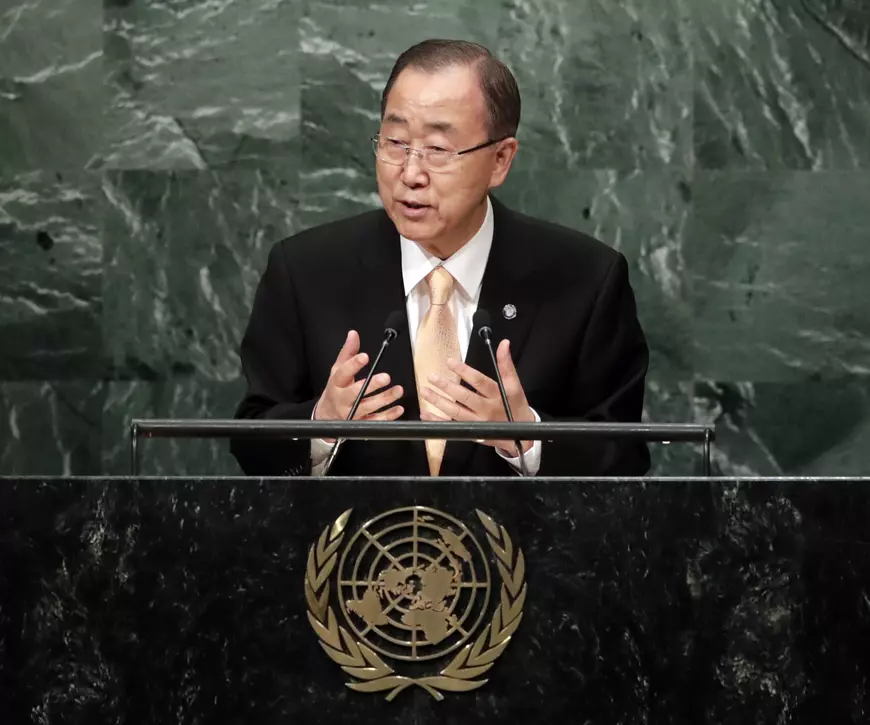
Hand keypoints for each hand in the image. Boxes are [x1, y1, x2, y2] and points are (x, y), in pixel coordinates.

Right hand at [314, 330, 403, 438]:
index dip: (353, 365)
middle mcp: (343, 399)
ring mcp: (351, 413)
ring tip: (398, 390)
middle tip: (386, 377)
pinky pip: (375, 421)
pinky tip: (398, 408)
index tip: (365, 356)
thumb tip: (353, 334)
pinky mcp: (360, 423)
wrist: (327, 415)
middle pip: (356, 392)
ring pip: (368, 407)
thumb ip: (347, 352)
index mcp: (336, 383)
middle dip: (372, 385)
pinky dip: (388, 416)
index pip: (343, 373)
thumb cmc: (335, 390)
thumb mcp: (337, 370)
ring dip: (385, 399)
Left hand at [419, 339, 533, 455]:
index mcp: (497, 396)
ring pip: (455, 413)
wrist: (521, 435)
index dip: (464, 371)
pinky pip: (452, 427)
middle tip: (432, 376)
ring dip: (439, 402)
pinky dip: (437, 421)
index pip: (479, 382)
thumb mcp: (514, 385)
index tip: (450, 362)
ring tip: (425, 391)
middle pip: (465, 398)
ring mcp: (478, 423)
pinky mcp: (472, 432)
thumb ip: (506, 364)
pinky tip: (426, 414)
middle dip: (447, 387)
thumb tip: (504, 344)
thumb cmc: (516, 406)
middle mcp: (487, 410)